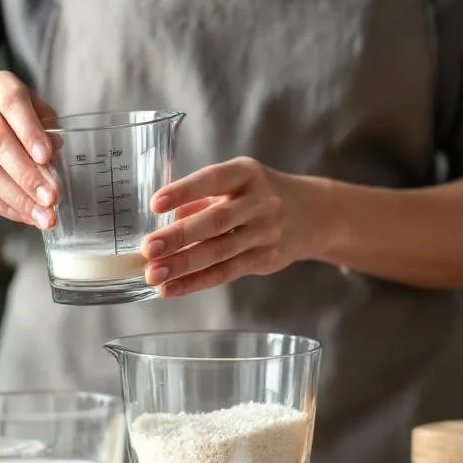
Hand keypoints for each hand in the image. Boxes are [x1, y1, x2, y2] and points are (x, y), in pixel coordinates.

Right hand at [0, 71, 58, 228]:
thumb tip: (55, 151)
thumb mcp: (36, 113)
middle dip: (28, 175)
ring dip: (19, 198)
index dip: (29, 131)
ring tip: (44, 216)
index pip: (13, 104)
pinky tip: (27, 217)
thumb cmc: (16, 120)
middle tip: (52, 197)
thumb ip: (47, 129)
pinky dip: (7, 208)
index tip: (46, 157)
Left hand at [142, 157, 323, 296]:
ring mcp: (266, 232)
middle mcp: (260, 202)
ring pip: (220, 252)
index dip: (184, 191)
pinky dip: (196, 283)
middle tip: (149, 249)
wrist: (314, 214)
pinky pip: (227, 273)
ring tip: (154, 275)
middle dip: (179, 236)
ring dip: (183, 265)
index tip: (155, 204)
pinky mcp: (267, 259)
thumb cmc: (259, 195)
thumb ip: (200, 199)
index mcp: (246, 174)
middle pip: (216, 221)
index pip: (213, 180)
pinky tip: (172, 288)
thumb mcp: (236, 183)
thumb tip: (161, 223)